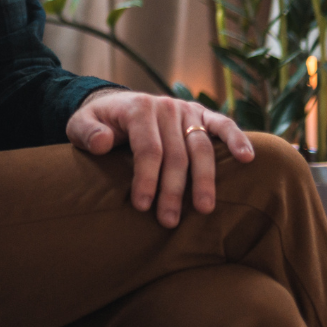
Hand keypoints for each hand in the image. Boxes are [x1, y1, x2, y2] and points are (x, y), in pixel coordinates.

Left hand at [65, 90, 255, 227]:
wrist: (114, 105)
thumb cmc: (98, 123)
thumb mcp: (79, 124)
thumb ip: (87, 133)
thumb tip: (102, 143)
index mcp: (138, 108)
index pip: (148, 148)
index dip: (147, 178)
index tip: (143, 206)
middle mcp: (166, 106)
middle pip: (175, 154)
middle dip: (173, 190)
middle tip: (169, 221)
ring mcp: (186, 110)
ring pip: (201, 147)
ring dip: (204, 180)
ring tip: (204, 209)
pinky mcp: (201, 114)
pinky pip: (223, 125)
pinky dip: (237, 139)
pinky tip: (247, 158)